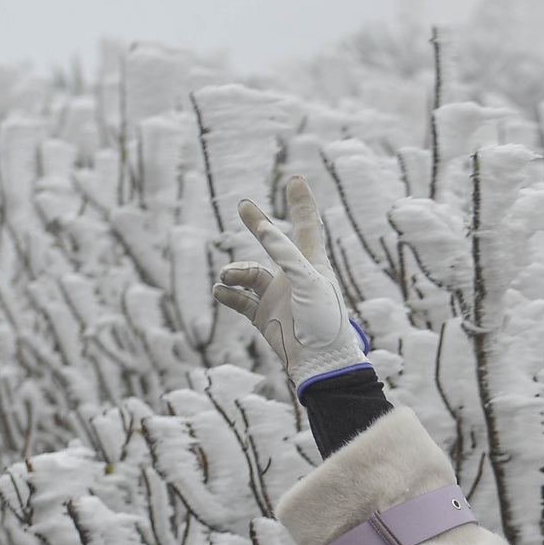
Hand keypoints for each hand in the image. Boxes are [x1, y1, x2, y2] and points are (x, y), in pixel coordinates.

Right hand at [213, 176, 369, 392]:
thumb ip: (285, 252)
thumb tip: (264, 228)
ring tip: (226, 278)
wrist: (319, 364)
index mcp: (313, 264)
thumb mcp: (307, 279)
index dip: (301, 204)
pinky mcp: (264, 317)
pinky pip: (240, 301)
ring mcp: (278, 297)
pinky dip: (228, 295)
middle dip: (258, 225)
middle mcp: (294, 277)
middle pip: (274, 244)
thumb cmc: (323, 320)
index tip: (295, 180)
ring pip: (249, 275)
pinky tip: (220, 292)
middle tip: (243, 206)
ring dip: (235, 273)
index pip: (307, 227)